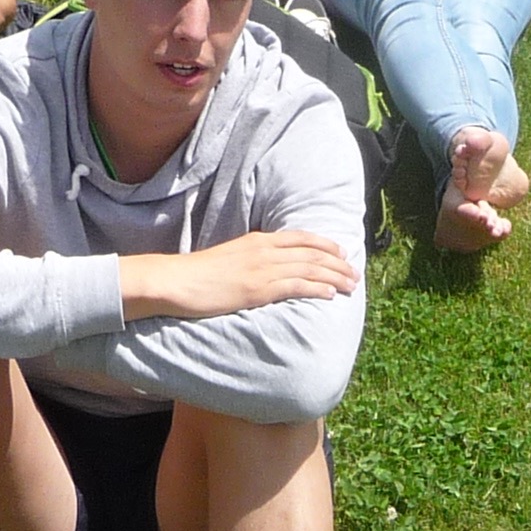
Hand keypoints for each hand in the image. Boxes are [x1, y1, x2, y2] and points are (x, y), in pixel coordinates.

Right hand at [120, 230, 358, 321]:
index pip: (300, 237)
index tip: (340, 251)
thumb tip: (263, 271)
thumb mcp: (228, 259)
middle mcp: (264, 251)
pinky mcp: (258, 289)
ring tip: (350, 285)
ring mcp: (262, 269)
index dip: (324, 243)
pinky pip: (295, 286)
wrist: (176, 281)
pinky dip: (316, 288)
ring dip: (334, 276)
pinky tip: (330, 293)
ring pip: (309, 268)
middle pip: (311, 252)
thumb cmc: (197, 275)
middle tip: (354, 272)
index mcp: (257, 241)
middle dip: (336, 262)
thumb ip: (249, 260)